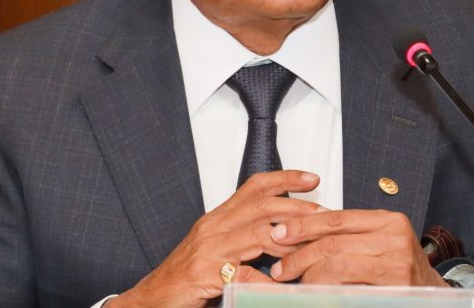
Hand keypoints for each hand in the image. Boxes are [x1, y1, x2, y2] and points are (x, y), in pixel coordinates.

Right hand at [109, 170, 325, 307]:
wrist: (152, 298)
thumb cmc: (187, 275)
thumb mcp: (218, 249)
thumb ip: (245, 239)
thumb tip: (282, 235)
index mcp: (218, 218)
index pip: (254, 186)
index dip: (285, 178)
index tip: (312, 178)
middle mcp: (213, 227)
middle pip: (261, 204)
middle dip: (296, 206)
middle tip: (322, 213)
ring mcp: (208, 249)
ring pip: (256, 231)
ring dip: (288, 237)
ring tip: (310, 243)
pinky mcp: (205, 273)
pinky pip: (243, 272)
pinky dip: (265, 278)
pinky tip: (280, 282)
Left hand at [268, 209, 447, 286]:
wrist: (434, 298)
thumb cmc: (398, 270)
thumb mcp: (377, 244)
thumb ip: (346, 236)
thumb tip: (297, 233)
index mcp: (388, 220)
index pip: (335, 218)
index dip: (303, 226)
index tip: (279, 233)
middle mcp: (395, 237)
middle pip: (333, 242)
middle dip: (299, 254)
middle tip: (280, 268)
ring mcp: (398, 262)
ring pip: (337, 265)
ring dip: (309, 275)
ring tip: (296, 282)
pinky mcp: (396, 286)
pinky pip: (349, 287)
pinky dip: (327, 290)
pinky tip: (314, 292)